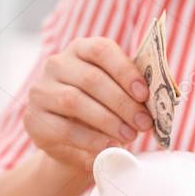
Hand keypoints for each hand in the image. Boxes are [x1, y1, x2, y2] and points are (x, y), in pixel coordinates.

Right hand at [24, 36, 153, 171]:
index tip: (144, 94)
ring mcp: (41, 90)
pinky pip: (64, 128)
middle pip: (91, 79)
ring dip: (108, 121)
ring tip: (129, 136)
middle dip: (122, 103)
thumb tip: (161, 98)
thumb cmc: (100, 110)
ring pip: (75, 101)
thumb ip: (133, 91)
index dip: (125, 71)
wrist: (71, 142)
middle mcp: (57, 64)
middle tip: (143, 123)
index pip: (101, 50)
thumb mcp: (116, 95)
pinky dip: (90, 139)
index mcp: (80, 49)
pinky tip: (108, 146)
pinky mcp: (33, 118)